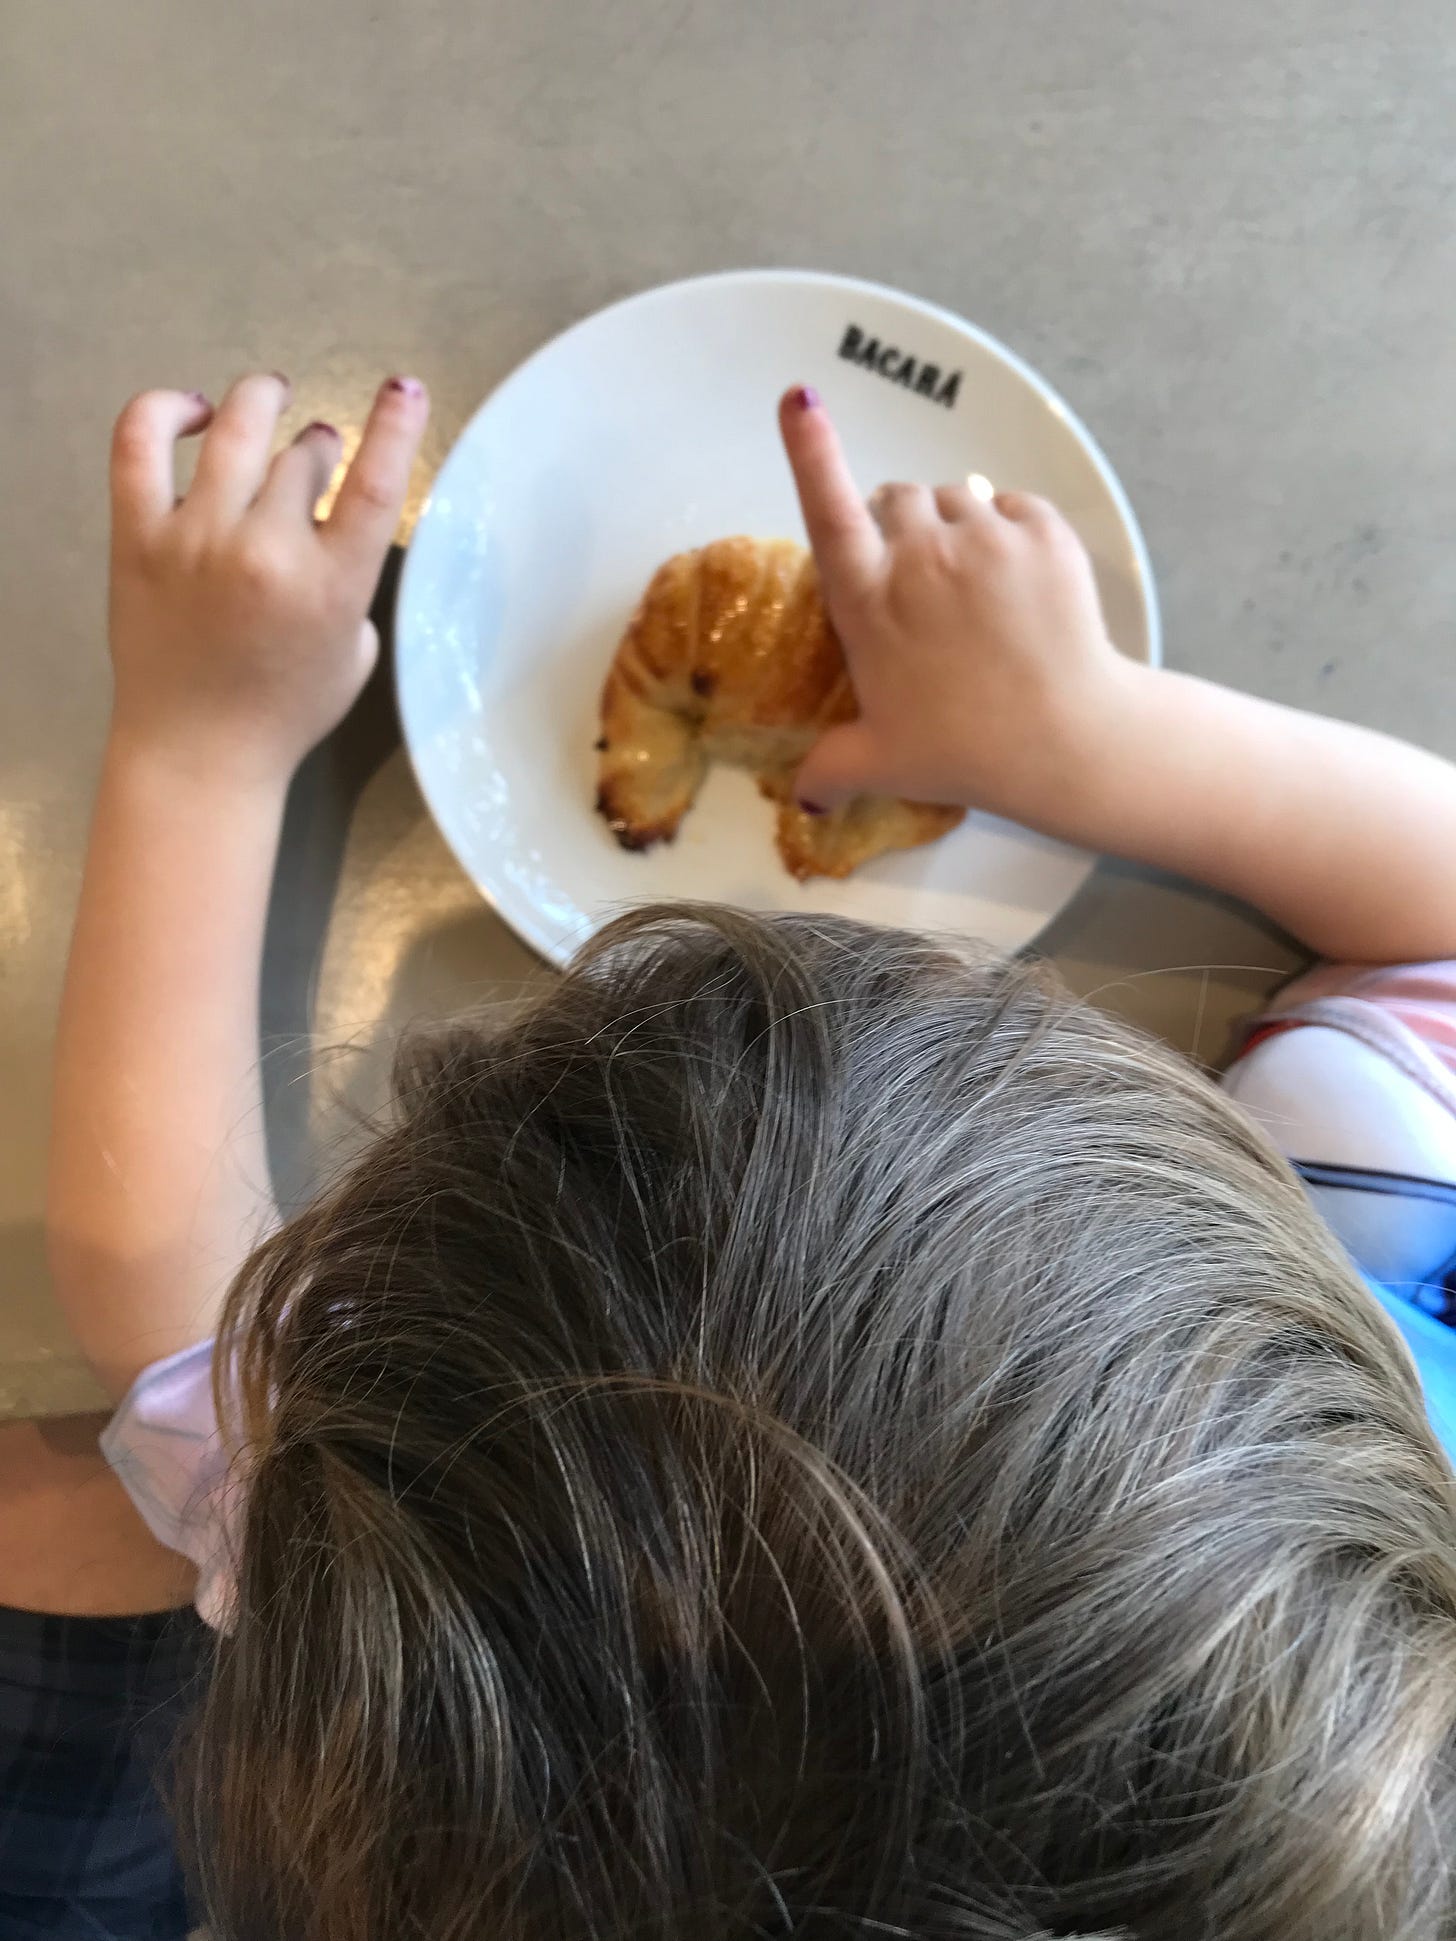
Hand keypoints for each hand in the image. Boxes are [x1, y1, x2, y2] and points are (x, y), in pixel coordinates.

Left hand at [107, 371, 428, 788]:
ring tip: (267, 399)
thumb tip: (334, 521)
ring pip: (237, 428)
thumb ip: (352, 582)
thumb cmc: (285, 711)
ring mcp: (196, 537)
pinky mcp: (138, 535)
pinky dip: (166, 410)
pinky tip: (191, 412)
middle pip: (304, 455)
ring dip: (261, 402)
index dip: (394, 426)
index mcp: (331, 585)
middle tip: (316, 453)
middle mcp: (266, 551)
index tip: (402, 389)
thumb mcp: (353, 652)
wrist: (197, 750)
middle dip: (318, 444)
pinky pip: (141, 442)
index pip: (374, 484)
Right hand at [777, 386, 1136, 826]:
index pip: (828, 510)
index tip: (799, 398)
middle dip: (901, 521)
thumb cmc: (965, 752)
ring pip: (958, 497)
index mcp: (869, 602)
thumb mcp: (883, 763)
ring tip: (976, 587)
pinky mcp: (1042, 531)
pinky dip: (1012, 530)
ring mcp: (985, 538)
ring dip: (958, 526)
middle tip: (922, 577)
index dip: (810, 451)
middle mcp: (920, 555)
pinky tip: (1017, 583)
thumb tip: (802, 796)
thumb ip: (832, 769)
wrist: (1068, 740)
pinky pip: (1014, 505)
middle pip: (899, 496)